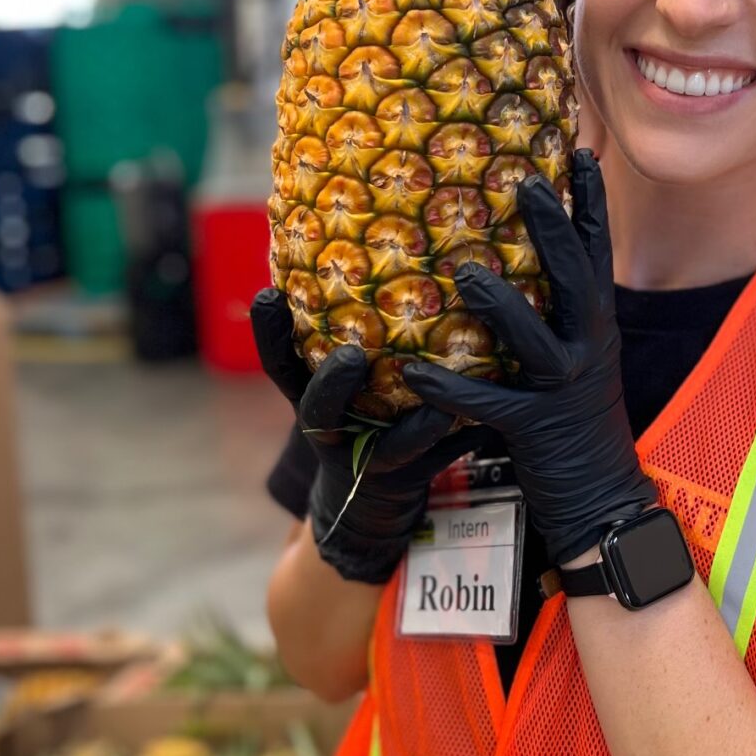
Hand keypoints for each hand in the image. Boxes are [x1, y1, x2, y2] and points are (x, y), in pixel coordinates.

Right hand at [251, 289, 492, 583]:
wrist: (370, 504)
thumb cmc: (358, 416)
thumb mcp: (339, 386)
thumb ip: (341, 335)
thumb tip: (354, 251)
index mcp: (312, 400)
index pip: (279, 365)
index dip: (268, 334)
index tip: (267, 296)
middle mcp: (335, 432)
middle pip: (322, 410)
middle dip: (333, 383)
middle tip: (352, 356)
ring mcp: (370, 461)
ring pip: (391, 446)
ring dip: (418, 424)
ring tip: (444, 403)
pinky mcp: (412, 479)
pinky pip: (442, 460)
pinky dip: (464, 440)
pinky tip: (488, 422)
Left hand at [402, 151, 654, 567]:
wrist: (604, 500)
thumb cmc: (579, 425)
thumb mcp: (581, 360)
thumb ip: (559, 316)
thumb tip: (530, 268)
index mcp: (598, 328)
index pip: (597, 255)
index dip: (590, 205)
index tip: (581, 154)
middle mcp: (589, 349)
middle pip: (573, 278)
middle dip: (552, 227)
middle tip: (526, 181)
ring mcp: (565, 389)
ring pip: (531, 337)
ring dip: (497, 303)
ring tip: (462, 271)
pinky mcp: (536, 429)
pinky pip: (487, 405)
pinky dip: (450, 389)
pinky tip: (414, 374)